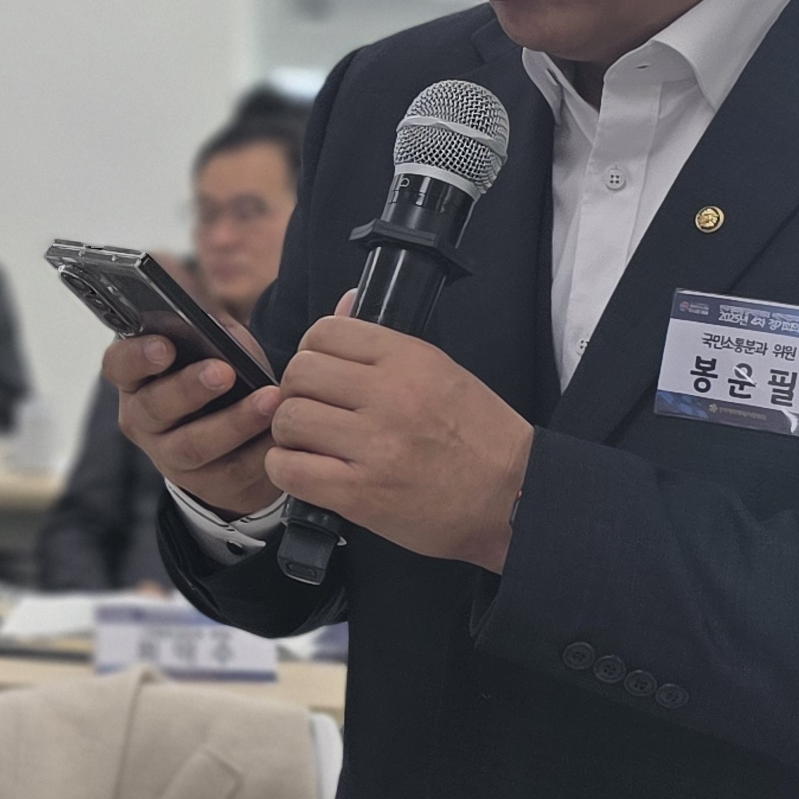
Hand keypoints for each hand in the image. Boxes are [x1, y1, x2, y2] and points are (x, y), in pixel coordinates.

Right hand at [107, 323, 282, 517]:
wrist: (234, 442)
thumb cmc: (220, 381)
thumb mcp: (213, 350)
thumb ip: (212, 337)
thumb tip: (224, 336)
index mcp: (136, 379)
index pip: (119, 364)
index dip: (138, 356)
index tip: (165, 347)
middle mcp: (143, 420)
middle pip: (154, 408)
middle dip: (189, 388)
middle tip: (223, 371)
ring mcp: (169, 457)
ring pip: (192, 445)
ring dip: (232, 422)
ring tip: (268, 400)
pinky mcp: (205, 485)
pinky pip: (232, 470)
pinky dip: (259, 450)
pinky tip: (280, 431)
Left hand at [264, 298, 533, 572]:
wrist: (513, 496)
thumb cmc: (480, 437)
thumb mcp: (441, 372)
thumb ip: (385, 344)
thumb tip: (344, 301)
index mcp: (410, 359)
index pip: (325, 332)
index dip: (312, 352)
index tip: (322, 376)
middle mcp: (390, 396)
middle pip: (299, 373)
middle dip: (296, 393)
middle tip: (314, 412)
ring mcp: (374, 446)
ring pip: (289, 419)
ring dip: (290, 434)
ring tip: (311, 445)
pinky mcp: (361, 494)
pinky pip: (290, 470)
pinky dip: (286, 471)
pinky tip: (305, 472)